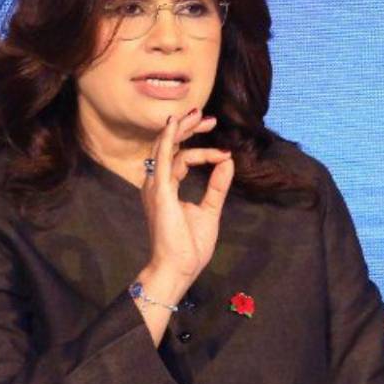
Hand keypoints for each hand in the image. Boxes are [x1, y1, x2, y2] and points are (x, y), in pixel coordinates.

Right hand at [141, 107, 234, 281]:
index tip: (225, 153)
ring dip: (183, 129)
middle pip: (170, 146)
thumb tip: (228, 162)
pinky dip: (169, 138)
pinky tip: (176, 123)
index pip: (181, 157)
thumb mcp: (210, 210)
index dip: (202, 150)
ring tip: (199, 116)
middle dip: (188, 129)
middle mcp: (157, 183)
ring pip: (166, 147)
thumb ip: (217, 185)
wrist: (178, 268)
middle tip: (206, 117)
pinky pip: (164, 158)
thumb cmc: (189, 246)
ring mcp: (155, 186)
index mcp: (167, 187)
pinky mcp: (160, 190)